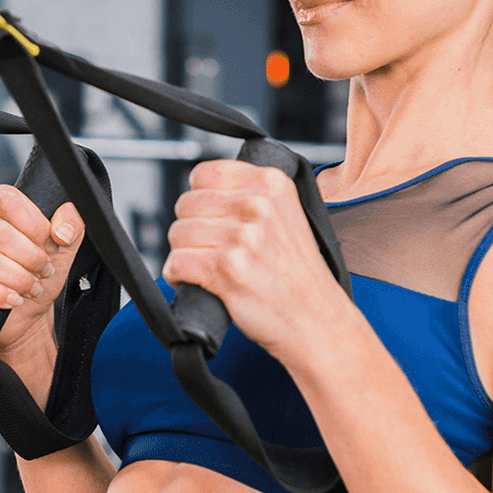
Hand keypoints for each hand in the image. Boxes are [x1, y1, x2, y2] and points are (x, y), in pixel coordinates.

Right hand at [0, 185, 85, 359]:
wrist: (20, 313)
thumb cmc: (32, 272)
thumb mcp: (60, 247)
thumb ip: (71, 225)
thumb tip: (63, 229)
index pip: (6, 200)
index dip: (35, 225)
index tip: (52, 244)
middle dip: (29, 257)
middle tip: (43, 271)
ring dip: (15, 278)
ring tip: (31, 287)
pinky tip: (12, 299)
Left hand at [161, 159, 348, 359]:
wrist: (316, 319)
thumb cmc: (298, 274)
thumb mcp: (285, 216)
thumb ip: (248, 196)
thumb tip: (199, 189)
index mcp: (272, 184)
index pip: (204, 173)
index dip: (198, 198)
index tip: (208, 215)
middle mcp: (258, 205)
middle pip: (186, 204)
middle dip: (190, 229)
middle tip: (210, 248)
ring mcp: (243, 236)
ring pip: (177, 234)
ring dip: (184, 254)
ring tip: (207, 266)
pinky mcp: (227, 267)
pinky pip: (176, 263)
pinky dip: (178, 275)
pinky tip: (198, 281)